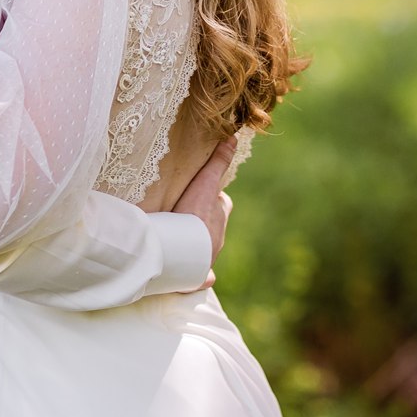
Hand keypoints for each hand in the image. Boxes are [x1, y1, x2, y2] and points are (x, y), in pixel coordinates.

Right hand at [174, 137, 238, 290]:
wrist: (185, 250)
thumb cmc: (194, 215)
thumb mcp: (206, 183)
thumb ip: (218, 162)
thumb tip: (234, 138)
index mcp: (218, 217)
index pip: (221, 202)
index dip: (213, 197)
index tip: (202, 193)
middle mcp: (216, 239)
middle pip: (214, 226)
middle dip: (204, 222)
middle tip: (186, 215)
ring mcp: (207, 257)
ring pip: (206, 250)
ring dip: (197, 246)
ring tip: (182, 242)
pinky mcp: (195, 275)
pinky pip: (201, 277)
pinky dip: (201, 277)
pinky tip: (200, 278)